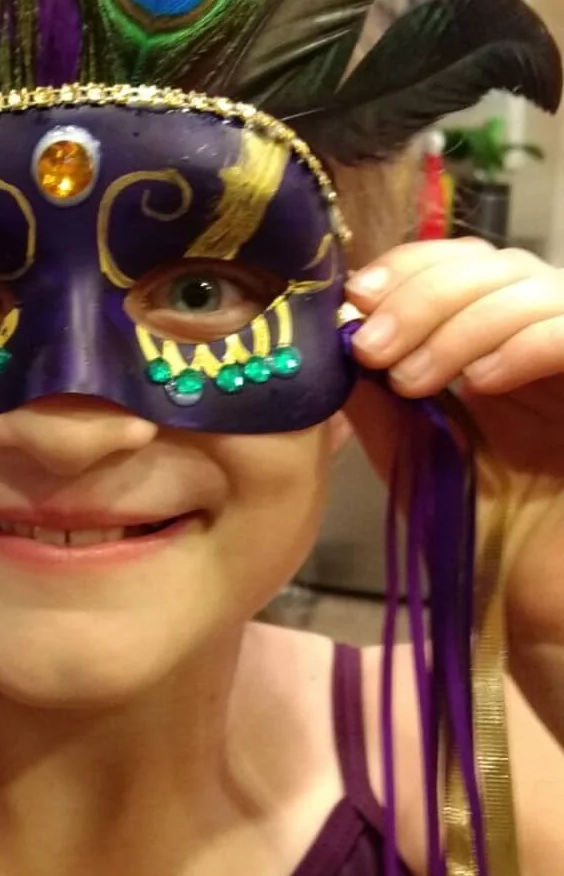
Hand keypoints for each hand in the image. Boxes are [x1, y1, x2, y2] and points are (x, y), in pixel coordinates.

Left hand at [344, 238, 563, 675]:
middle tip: (372, 349)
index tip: (356, 300)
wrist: (537, 611)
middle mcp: (545, 343)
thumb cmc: (482, 541)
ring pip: (535, 288)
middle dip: (422, 296)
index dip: (409, 267)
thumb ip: (378, 397)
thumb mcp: (415, 457)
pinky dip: (524, 343)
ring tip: (413, 379)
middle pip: (494, 265)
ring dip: (460, 322)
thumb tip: (332, 334)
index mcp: (498, 347)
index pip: (462, 263)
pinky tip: (480, 384)